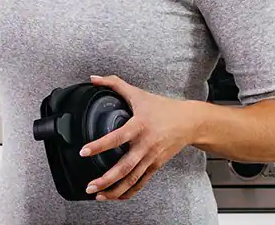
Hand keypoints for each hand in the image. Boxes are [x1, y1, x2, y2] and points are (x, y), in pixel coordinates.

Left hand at [79, 75, 196, 200]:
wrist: (189, 122)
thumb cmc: (162, 107)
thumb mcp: (138, 93)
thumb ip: (114, 84)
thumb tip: (94, 79)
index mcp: (139, 125)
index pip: (117, 138)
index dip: (100, 145)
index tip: (84, 151)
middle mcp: (145, 144)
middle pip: (125, 166)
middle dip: (106, 178)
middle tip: (90, 185)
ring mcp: (151, 157)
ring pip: (132, 179)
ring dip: (114, 190)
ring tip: (98, 195)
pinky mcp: (156, 166)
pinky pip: (141, 182)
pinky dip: (128, 192)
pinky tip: (115, 196)